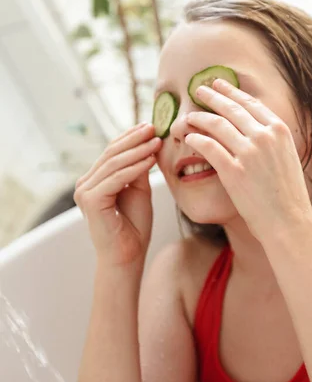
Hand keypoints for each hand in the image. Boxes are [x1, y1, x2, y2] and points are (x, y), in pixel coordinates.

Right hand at [74, 123, 161, 267]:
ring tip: (157, 141)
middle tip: (154, 127)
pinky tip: (151, 160)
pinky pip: (116, 178)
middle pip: (111, 153)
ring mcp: (85, 191)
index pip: (111, 151)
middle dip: (135, 139)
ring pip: (114, 163)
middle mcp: (85, 184)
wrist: (128, 256)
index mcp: (94, 180)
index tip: (150, 126)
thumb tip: (147, 142)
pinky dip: (135, 167)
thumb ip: (138, 169)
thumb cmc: (134, 226)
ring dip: (138, 150)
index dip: (130, 137)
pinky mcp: (90, 200)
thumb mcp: (138, 190)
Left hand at [184, 79, 311, 243]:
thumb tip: (253, 125)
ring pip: (217, 125)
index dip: (232, 92)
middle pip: (231, 109)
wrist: (289, 222)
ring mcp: (249, 153)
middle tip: (198, 90)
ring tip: (189, 116)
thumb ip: (271, 139)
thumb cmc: (287, 193)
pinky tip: (190, 137)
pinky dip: (196, 139)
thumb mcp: (287, 156)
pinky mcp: (234, 171)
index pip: (250, 103)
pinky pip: (208, 147)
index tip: (219, 84)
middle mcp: (265, 137)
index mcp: (279, 130)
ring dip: (199, 117)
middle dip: (212, 97)